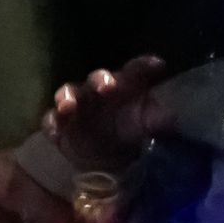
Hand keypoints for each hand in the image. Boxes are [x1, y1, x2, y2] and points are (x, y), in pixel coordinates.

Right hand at [42, 55, 171, 171]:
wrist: (103, 158)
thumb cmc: (128, 131)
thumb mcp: (148, 127)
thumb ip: (159, 121)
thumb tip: (172, 119)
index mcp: (125, 86)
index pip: (135, 70)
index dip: (144, 65)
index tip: (157, 65)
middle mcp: (99, 90)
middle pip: (98, 77)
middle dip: (101, 79)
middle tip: (106, 87)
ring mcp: (77, 104)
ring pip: (69, 92)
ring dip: (67, 97)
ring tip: (67, 106)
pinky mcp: (59, 122)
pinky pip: (51, 119)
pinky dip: (52, 124)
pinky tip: (55, 131)